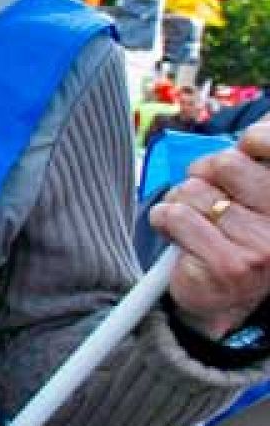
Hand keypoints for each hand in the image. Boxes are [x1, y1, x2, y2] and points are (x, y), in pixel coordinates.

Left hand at [150, 119, 269, 337]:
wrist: (221, 298)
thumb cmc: (231, 233)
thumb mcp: (250, 192)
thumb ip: (255, 160)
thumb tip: (260, 127)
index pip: (267, 141)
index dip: (251, 140)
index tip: (239, 157)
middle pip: (222, 163)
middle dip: (203, 177)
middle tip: (208, 203)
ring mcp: (261, 248)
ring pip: (192, 190)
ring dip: (180, 204)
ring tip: (195, 226)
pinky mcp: (229, 266)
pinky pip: (175, 216)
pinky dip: (165, 222)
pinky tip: (180, 240)